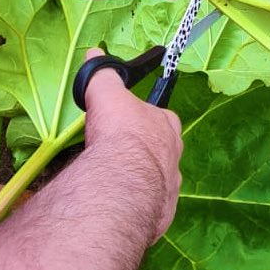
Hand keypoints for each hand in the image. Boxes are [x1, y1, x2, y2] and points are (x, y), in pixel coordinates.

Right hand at [83, 49, 182, 243]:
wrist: (124, 183)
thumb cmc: (121, 134)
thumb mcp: (108, 94)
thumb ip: (103, 75)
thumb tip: (94, 54)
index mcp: (167, 127)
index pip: (162, 117)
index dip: (145, 117)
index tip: (127, 121)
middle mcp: (174, 158)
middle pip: (161, 152)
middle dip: (143, 152)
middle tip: (120, 154)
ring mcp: (169, 189)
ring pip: (156, 182)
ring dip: (140, 181)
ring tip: (116, 182)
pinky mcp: (160, 215)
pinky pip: (148, 208)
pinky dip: (136, 206)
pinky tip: (120, 205)